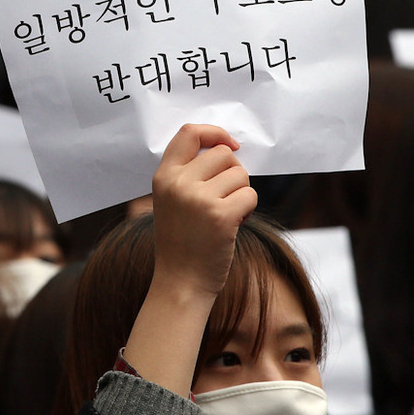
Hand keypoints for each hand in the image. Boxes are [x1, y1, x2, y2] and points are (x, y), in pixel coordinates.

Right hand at [122, 124, 255, 397]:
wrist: (180, 282)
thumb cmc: (181, 241)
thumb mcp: (172, 201)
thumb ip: (189, 173)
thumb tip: (227, 147)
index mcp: (164, 176)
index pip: (190, 132)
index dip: (215, 132)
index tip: (229, 144)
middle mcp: (178, 183)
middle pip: (223, 154)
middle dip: (233, 174)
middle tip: (224, 199)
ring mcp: (198, 199)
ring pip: (240, 175)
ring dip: (240, 195)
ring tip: (224, 216)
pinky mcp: (221, 216)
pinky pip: (250, 196)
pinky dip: (247, 211)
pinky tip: (232, 227)